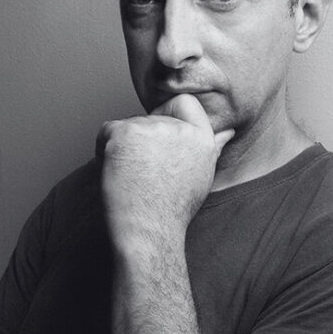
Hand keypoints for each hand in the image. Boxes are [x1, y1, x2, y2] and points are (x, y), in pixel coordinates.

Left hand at [98, 94, 234, 247]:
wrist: (148, 231)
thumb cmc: (171, 211)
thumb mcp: (201, 177)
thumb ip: (211, 148)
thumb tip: (228, 131)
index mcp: (202, 139)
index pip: (186, 102)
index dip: (168, 117)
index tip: (161, 146)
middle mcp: (180, 129)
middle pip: (149, 119)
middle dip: (141, 142)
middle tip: (145, 175)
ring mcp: (151, 128)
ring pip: (127, 127)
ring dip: (123, 150)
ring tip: (133, 179)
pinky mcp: (125, 133)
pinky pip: (106, 132)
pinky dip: (104, 151)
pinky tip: (118, 174)